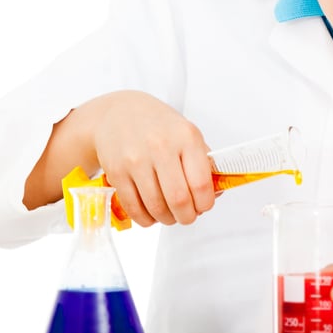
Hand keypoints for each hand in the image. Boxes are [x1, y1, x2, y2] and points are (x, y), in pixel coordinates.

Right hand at [92, 90, 215, 226]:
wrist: (118, 112)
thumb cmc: (156, 124)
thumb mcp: (186, 133)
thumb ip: (203, 162)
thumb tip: (214, 193)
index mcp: (185, 137)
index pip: (201, 184)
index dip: (205, 204)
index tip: (203, 206)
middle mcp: (161, 147)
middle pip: (179, 200)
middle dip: (187, 216)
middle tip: (187, 216)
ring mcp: (136, 160)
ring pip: (156, 208)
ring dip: (167, 219)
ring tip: (169, 214)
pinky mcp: (117, 172)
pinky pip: (134, 208)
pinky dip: (145, 219)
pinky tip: (150, 213)